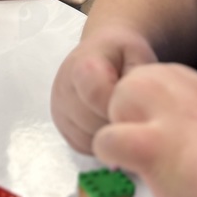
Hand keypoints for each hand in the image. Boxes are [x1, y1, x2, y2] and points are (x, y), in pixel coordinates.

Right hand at [50, 29, 157, 153]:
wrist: (100, 50)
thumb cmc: (121, 53)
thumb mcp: (137, 55)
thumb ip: (137, 81)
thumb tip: (133, 114)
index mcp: (82, 67)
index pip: (96, 96)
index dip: (119, 106)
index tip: (136, 105)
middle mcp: (63, 89)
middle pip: (92, 123)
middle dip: (117, 123)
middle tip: (133, 112)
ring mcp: (59, 110)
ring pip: (88, 140)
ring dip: (109, 135)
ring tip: (121, 115)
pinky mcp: (61, 126)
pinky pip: (83, 146)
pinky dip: (100, 141)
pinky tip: (109, 122)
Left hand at [92, 63, 196, 196]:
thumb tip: (171, 129)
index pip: (157, 77)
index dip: (149, 107)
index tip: (159, 135)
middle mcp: (185, 90)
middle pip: (131, 82)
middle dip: (129, 113)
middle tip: (143, 150)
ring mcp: (166, 114)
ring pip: (115, 101)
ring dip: (120, 130)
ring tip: (138, 162)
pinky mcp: (150, 145)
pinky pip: (106, 139)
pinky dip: (110, 157)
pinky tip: (133, 173)